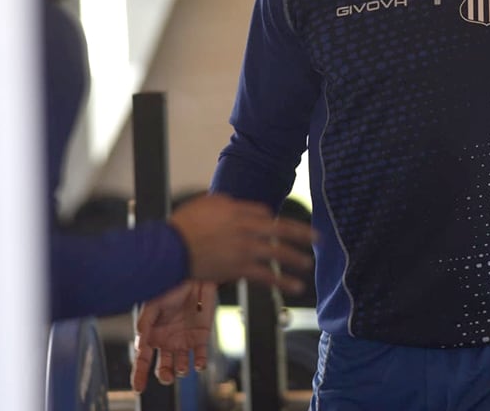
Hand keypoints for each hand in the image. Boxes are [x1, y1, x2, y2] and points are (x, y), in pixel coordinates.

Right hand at [131, 280, 212, 391]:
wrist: (196, 275)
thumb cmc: (171, 286)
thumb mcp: (154, 303)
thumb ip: (145, 321)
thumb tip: (138, 342)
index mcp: (152, 334)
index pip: (142, 359)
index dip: (139, 374)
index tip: (138, 387)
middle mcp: (167, 341)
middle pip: (163, 366)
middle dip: (164, 375)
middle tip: (167, 377)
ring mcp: (184, 340)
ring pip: (181, 365)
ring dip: (181, 370)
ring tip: (182, 368)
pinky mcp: (201, 337)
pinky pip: (200, 356)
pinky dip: (200, 364)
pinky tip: (198, 365)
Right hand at [169, 193, 315, 291]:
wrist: (171, 247)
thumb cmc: (183, 225)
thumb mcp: (206, 204)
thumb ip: (225, 203)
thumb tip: (236, 204)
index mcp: (238, 210)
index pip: (264, 214)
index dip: (273, 221)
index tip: (280, 227)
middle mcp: (246, 228)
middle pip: (281, 229)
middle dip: (302, 234)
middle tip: (318, 238)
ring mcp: (245, 248)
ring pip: (278, 252)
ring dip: (296, 258)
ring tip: (309, 263)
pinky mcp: (240, 268)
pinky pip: (267, 275)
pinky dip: (283, 281)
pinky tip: (296, 286)